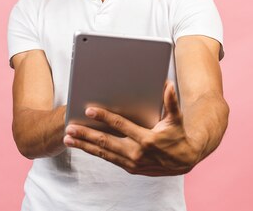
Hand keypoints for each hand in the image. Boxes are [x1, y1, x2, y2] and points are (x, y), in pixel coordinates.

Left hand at [63, 81, 202, 175]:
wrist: (184, 160)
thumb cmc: (178, 135)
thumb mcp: (176, 119)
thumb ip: (171, 102)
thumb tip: (168, 84)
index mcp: (146, 139)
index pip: (120, 125)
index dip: (104, 117)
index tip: (89, 110)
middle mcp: (137, 153)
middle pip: (105, 142)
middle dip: (85, 134)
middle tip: (69, 128)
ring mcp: (132, 163)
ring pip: (103, 153)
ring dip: (84, 145)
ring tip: (68, 138)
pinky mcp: (130, 168)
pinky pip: (108, 159)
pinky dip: (93, 152)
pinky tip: (82, 146)